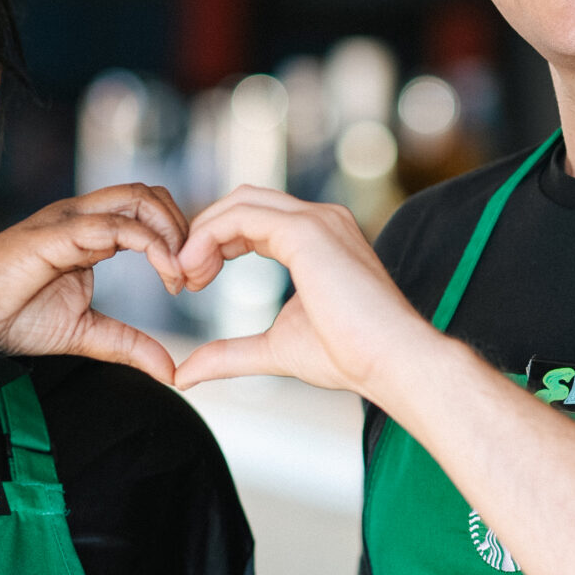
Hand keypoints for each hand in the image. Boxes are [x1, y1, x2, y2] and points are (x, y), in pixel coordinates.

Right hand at [0, 185, 188, 382]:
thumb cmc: (17, 318)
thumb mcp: (87, 333)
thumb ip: (129, 344)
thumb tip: (171, 370)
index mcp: (91, 232)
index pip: (147, 209)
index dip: (177, 236)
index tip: (189, 280)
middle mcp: (83, 217)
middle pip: (148, 193)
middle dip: (182, 227)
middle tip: (192, 272)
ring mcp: (71, 220)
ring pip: (137, 198)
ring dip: (171, 231)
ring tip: (179, 273)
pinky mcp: (58, 233)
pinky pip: (115, 226)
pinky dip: (150, 245)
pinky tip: (165, 273)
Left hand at [173, 189, 428, 400]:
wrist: (391, 362)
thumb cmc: (348, 356)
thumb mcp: (273, 349)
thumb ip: (229, 354)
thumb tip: (184, 373)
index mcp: (316, 239)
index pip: (251, 218)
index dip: (214, 244)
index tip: (194, 282)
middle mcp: (319, 219)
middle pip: (242, 201)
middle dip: (204, 233)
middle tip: (185, 277)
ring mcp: (316, 220)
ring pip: (239, 201)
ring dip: (203, 234)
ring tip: (188, 275)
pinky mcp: (306, 231)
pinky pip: (241, 216)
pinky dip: (210, 237)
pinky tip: (198, 269)